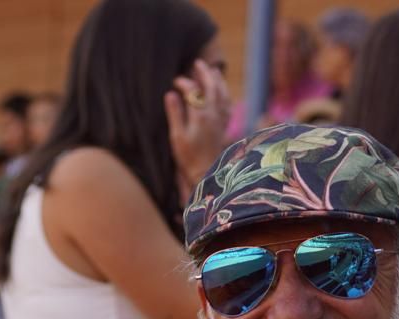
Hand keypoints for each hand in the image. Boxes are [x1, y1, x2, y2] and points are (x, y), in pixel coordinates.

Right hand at [165, 59, 231, 190]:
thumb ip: (175, 114)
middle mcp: (213, 115)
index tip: (175, 82)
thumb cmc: (188, 158)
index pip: (194, 91)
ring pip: (223, 95)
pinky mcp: (223, 127)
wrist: (206, 174)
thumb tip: (170, 94)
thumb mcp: (177, 137)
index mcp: (200, 116)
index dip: (184, 83)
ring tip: (214, 71)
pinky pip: (228, 106)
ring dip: (218, 81)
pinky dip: (225, 95)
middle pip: (212, 88)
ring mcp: (220, 121)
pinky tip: (222, 92)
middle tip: (198, 63)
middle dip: (205, 74)